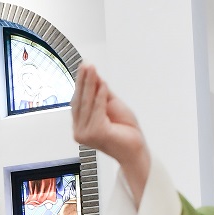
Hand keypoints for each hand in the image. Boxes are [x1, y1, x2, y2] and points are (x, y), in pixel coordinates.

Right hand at [72, 64, 150, 203]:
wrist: (135, 150)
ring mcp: (86, 134)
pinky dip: (100, 96)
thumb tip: (94, 76)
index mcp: (80, 125)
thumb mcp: (111, 106)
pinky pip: (97, 109)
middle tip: (86, 64)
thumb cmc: (125, 132)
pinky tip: (102, 84)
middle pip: (80, 101)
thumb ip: (101, 93)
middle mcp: (79, 131)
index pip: (78, 101)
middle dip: (84, 81)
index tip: (84, 67)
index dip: (81, 83)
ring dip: (90, 84)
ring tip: (92, 69)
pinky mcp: (95, 133)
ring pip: (87, 104)